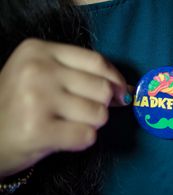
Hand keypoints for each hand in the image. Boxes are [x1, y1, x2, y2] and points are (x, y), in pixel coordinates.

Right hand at [0, 38, 128, 178]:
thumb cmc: (20, 106)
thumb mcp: (42, 77)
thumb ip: (81, 76)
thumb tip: (127, 90)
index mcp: (38, 50)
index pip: (96, 61)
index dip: (116, 80)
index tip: (121, 92)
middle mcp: (37, 70)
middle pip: (102, 89)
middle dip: (102, 106)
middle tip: (82, 114)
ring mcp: (37, 99)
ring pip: (99, 114)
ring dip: (91, 124)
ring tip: (67, 124)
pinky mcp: (39, 130)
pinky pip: (87, 136)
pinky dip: (82, 141)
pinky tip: (63, 138)